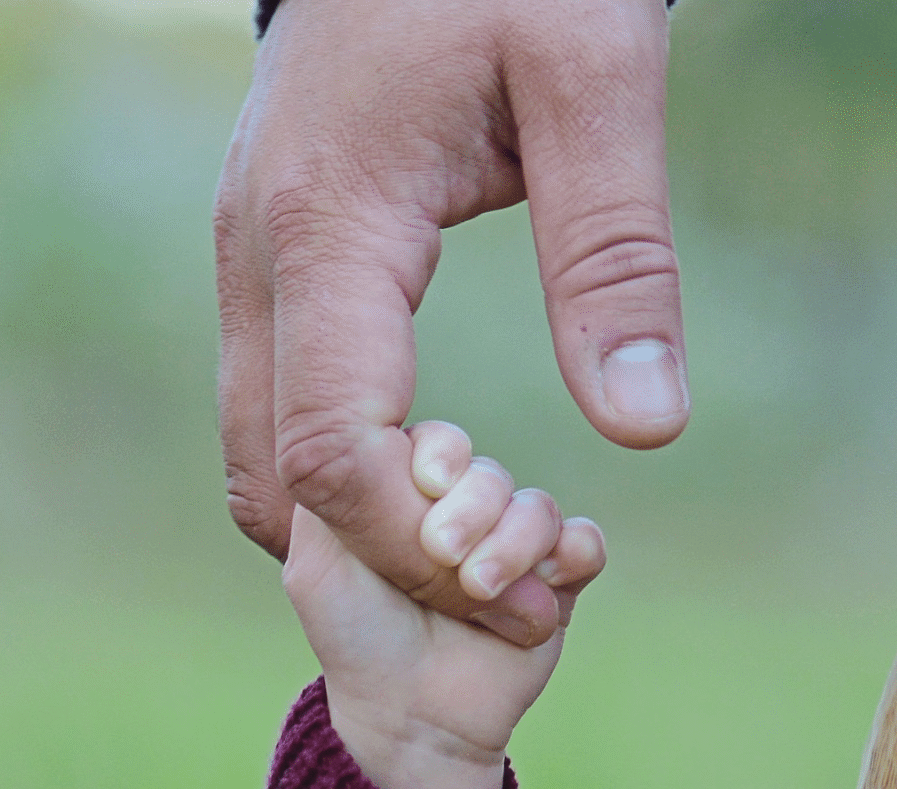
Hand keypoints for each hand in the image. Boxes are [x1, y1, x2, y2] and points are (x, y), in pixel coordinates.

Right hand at [217, 0, 684, 647]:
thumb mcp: (595, 79)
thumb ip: (616, 253)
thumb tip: (645, 426)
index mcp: (326, 224)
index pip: (333, 450)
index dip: (422, 551)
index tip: (532, 596)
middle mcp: (258, 254)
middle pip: (276, 477)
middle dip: (388, 564)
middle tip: (514, 600)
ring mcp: (252, 257)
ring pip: (261, 452)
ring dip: (358, 531)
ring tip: (487, 554)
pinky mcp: (276, 259)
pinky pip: (280, 407)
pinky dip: (343, 479)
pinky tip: (441, 491)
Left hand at [283, 422, 605, 788]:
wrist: (410, 720)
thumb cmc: (357, 640)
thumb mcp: (316, 563)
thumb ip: (326, 491)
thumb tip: (361, 428)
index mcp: (411, 500)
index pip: (440, 443)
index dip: (440, 455)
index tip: (426, 485)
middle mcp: (468, 517)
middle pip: (491, 473)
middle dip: (473, 508)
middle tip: (444, 555)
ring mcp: (516, 551)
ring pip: (538, 508)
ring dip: (514, 543)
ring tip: (480, 589)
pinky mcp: (559, 588)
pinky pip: (586, 543)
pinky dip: (573, 552)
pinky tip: (547, 582)